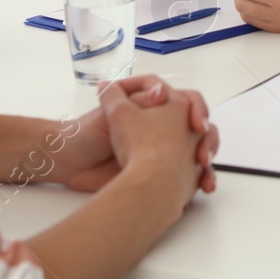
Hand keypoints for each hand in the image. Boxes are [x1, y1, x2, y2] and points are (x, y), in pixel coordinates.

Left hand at [47, 75, 217, 192]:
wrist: (72, 164)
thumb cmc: (88, 134)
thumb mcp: (110, 110)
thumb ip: (136, 100)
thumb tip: (160, 93)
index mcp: (153, 106)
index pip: (185, 99)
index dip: (195, 108)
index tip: (194, 121)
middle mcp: (162, 125)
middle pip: (198, 124)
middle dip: (205, 135)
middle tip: (202, 148)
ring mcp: (163, 149)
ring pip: (198, 148)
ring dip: (207, 155)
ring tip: (204, 164)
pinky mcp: (160, 172)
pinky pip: (189, 174)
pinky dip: (200, 178)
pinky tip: (204, 185)